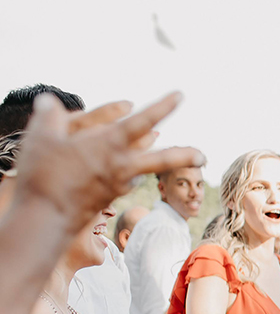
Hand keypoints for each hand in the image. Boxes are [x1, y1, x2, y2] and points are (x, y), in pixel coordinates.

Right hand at [11, 92, 205, 233]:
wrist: (46, 218)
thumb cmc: (43, 175)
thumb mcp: (41, 137)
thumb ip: (49, 115)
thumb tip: (49, 100)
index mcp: (110, 145)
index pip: (143, 121)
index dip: (163, 107)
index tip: (179, 96)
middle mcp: (122, 166)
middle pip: (163, 160)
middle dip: (184, 156)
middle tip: (204, 156)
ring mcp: (118, 185)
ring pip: (141, 168)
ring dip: (150, 157)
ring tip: (157, 146)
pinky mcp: (110, 198)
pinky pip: (125, 179)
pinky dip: (127, 170)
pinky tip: (125, 170)